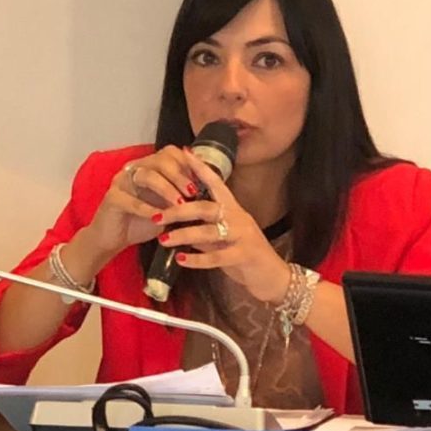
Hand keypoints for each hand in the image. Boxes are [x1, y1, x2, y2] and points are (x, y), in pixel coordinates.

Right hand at [87, 146, 200, 255]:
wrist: (114, 239)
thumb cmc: (143, 222)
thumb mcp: (168, 208)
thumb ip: (181, 197)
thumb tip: (207, 193)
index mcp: (149, 167)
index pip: (170, 153)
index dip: (187, 165)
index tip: (201, 182)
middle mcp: (135, 169)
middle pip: (160, 159)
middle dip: (180, 175)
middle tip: (193, 192)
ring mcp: (121, 181)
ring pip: (146, 175)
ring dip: (166, 189)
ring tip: (179, 204)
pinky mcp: (111, 198)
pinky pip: (131, 200)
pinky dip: (147, 209)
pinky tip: (158, 219)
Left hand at [153, 151, 289, 303]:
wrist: (273, 276)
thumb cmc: (246, 255)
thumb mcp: (224, 239)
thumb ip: (204, 231)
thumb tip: (178, 225)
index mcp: (233, 209)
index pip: (216, 183)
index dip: (200, 168)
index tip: (183, 154)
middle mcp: (238, 218)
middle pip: (206, 207)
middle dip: (179, 210)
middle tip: (157, 216)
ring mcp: (243, 236)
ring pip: (209, 231)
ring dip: (184, 234)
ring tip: (163, 240)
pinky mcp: (244, 255)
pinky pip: (217, 256)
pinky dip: (197, 259)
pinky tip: (181, 259)